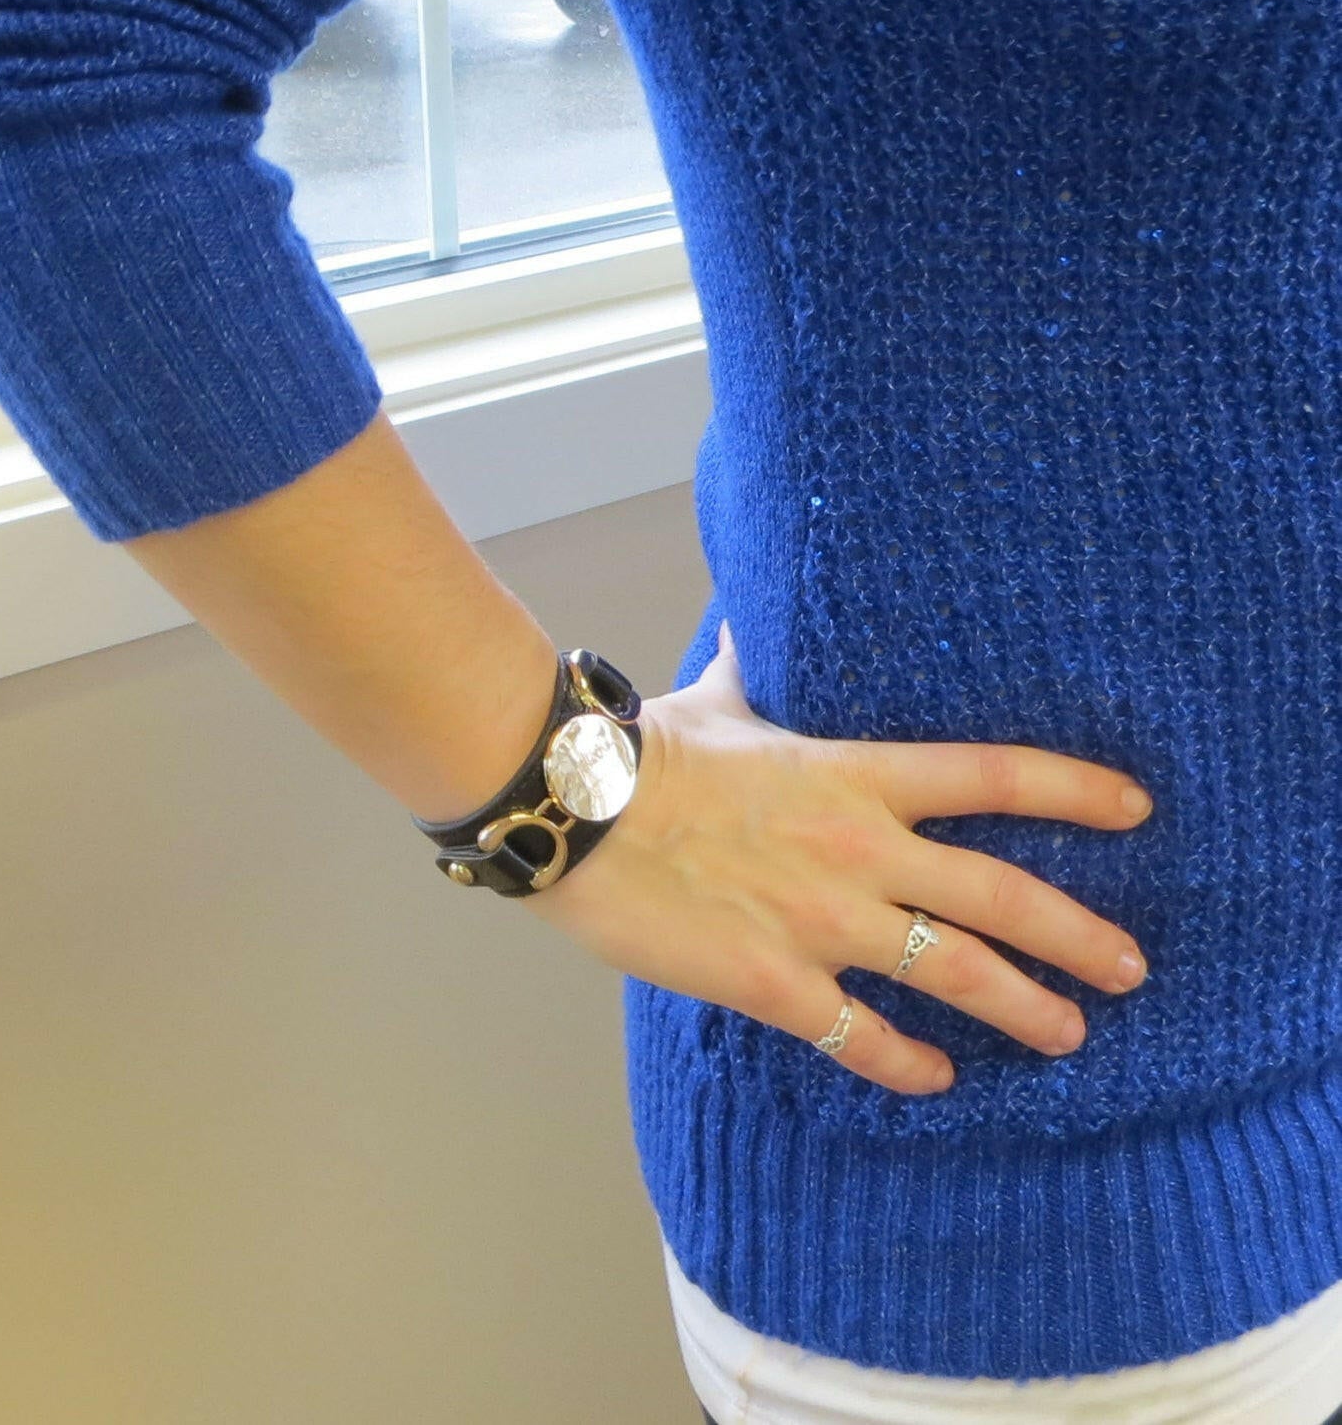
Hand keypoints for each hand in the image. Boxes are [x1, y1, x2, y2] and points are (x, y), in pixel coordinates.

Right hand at [519, 619, 1152, 1095]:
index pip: (995, 775)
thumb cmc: (645, 747)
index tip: (1136, 809)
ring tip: (1069, 1034)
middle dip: (1079, 937)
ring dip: (1024, 1009)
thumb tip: (746, 630)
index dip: (1076, 789)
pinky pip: (859, 1037)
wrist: (574, 806)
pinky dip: (905, 1064)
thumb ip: (749, 669)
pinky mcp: (772, 980)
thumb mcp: (714, 700)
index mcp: (856, 773)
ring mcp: (822, 920)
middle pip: (1003, 896)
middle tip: (1131, 968)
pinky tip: (937, 1079)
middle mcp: (860, 850)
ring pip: (954, 973)